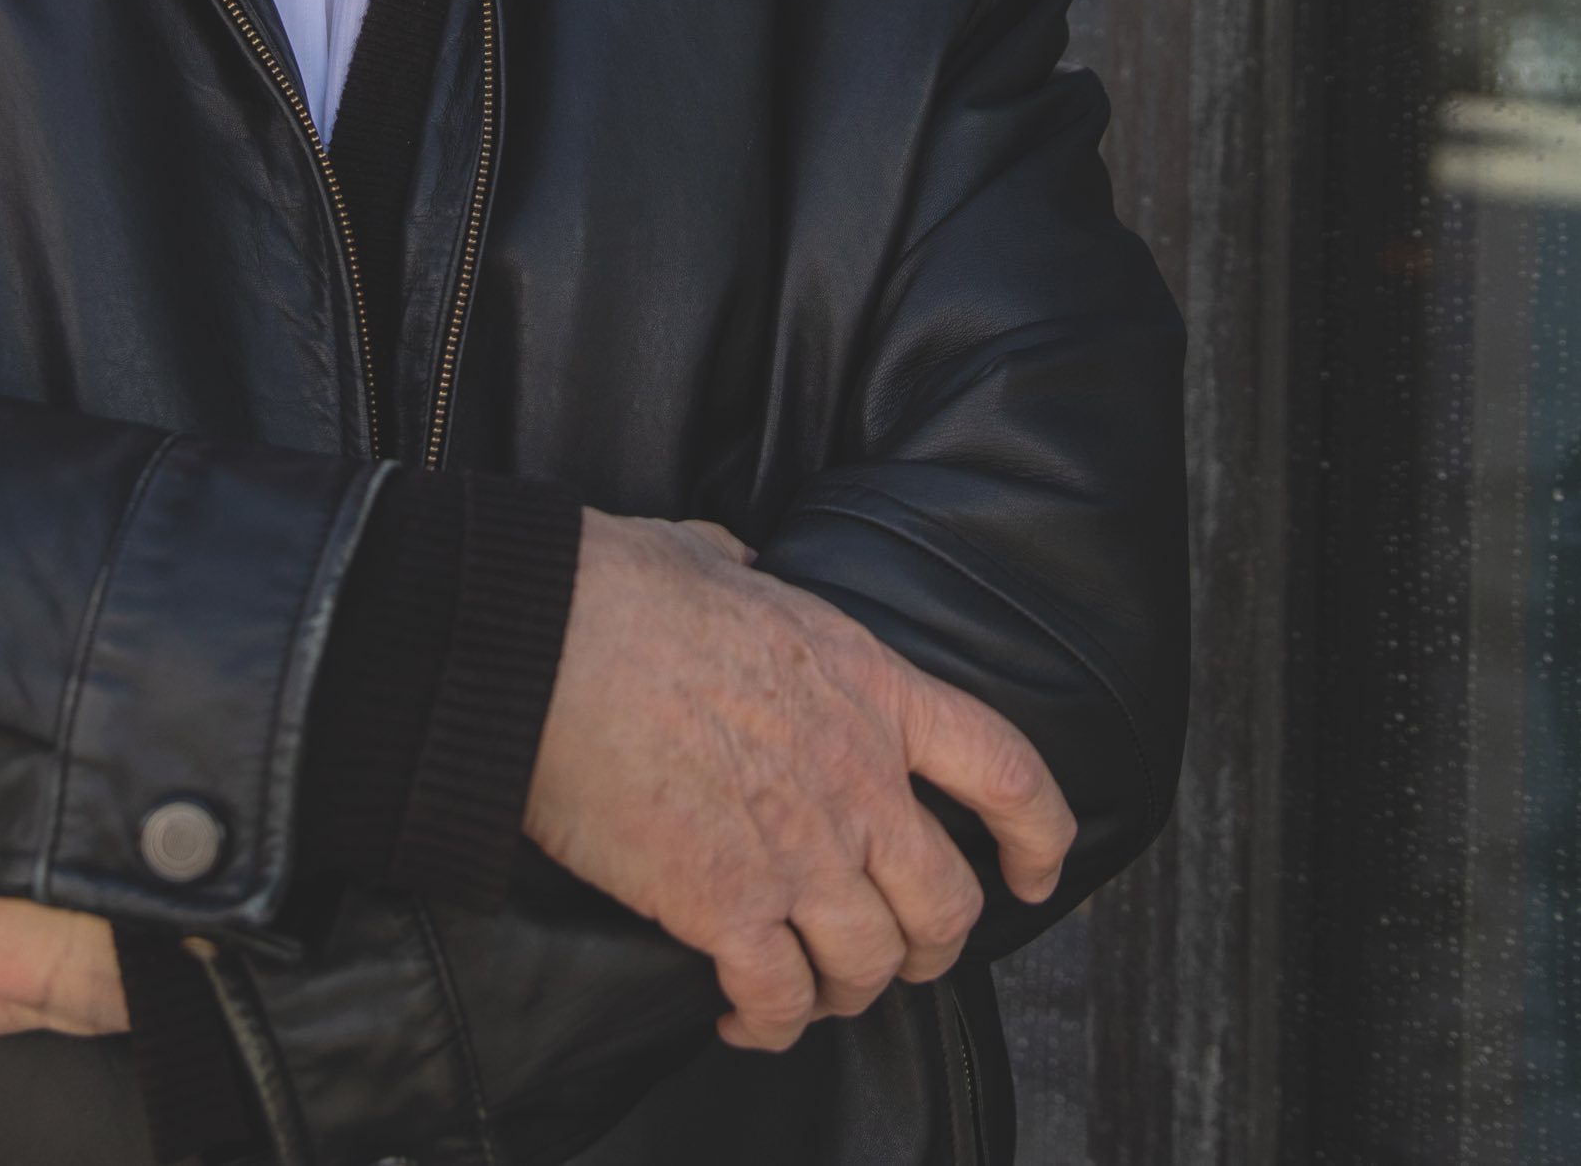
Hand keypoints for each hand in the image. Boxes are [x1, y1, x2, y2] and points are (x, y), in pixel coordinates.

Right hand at [524, 514, 1074, 1052]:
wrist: (540, 644)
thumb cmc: (613, 591)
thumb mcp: (715, 558)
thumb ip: (748, 574)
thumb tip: (733, 567)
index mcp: (870, 685)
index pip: (1003, 768)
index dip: (1040, 833)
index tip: (1037, 872)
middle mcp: (857, 778)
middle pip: (947, 902)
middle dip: (930, 946)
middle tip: (898, 955)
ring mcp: (798, 849)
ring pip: (870, 965)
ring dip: (846, 993)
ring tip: (811, 992)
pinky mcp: (725, 904)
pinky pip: (781, 997)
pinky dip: (771, 1023)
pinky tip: (741, 1017)